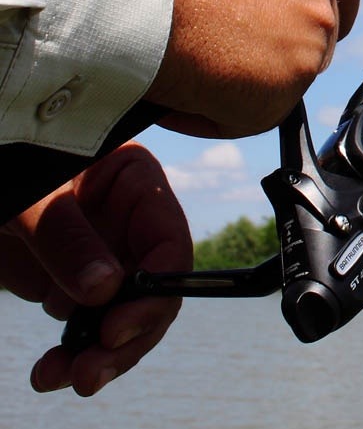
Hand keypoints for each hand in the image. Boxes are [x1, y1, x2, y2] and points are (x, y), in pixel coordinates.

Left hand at [0, 142, 192, 396]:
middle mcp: (130, 223)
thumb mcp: (30, 198)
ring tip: (69, 377)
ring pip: (126, 316)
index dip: (156, 289)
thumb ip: (65, 236)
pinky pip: (90, 326)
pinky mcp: (76, 282)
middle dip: (128, 336)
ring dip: (103, 355)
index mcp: (135, 184)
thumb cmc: (6, 163)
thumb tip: (105, 290)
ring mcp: (105, 255)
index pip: (168, 242)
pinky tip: (51, 371)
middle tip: (93, 370)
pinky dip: (75, 353)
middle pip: (155, 290)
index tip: (118, 328)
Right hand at [144, 0, 362, 137]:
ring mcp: (315, 19)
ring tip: (194, 69)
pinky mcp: (299, 70)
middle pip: (325, 18)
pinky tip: (184, 95)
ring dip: (253, 78)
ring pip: (296, 66)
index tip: (307, 14)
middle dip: (290, 39)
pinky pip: (267, 108)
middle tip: (241, 52)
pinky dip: (224, 113)